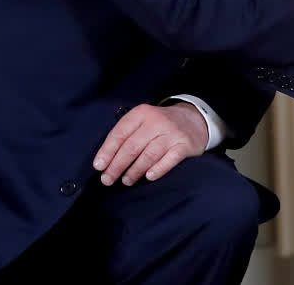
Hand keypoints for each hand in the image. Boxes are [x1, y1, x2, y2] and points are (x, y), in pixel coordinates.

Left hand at [93, 102, 208, 186]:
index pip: (120, 134)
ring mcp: (172, 133)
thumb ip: (127, 135)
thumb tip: (105, 160)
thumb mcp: (143, 121)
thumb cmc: (160, 124)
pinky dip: (158, 169)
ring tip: (126, 181)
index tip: (99, 167)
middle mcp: (157, 121)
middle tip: (107, 180)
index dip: (107, 151)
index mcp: (142, 113)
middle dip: (117, 166)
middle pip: (132, 147)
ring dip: (134, 171)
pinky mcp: (185, 145)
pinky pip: (169, 160)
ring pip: (148, 155)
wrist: (194, 119)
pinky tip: (149, 177)